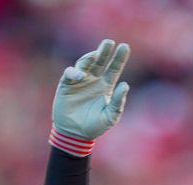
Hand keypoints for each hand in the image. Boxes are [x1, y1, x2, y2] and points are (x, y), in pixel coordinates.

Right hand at [50, 39, 129, 155]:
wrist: (75, 134)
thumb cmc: (95, 126)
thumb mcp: (110, 117)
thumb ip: (117, 102)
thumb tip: (125, 85)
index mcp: (106, 86)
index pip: (114, 69)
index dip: (119, 58)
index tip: (125, 47)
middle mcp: (94, 80)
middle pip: (100, 62)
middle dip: (104, 51)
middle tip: (109, 42)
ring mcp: (80, 81)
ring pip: (85, 64)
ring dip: (89, 57)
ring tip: (96, 55)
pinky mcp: (67, 85)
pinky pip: (70, 73)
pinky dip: (74, 72)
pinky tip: (80, 75)